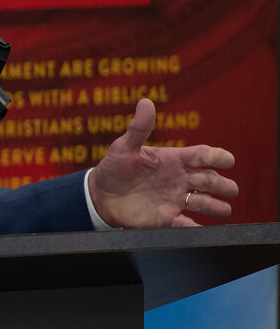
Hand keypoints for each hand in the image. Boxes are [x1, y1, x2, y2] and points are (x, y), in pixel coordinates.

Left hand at [88, 98, 237, 228]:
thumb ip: (138, 128)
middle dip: (221, 184)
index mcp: (172, 160)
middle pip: (207, 180)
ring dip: (215, 206)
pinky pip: (185, 225)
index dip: (216, 156)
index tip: (228, 159)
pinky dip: (194, 228)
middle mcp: (178, 180)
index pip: (200, 156)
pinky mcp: (166, 219)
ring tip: (224, 209)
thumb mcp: (124, 146)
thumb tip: (146, 101)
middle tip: (230, 189)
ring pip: (203, 203)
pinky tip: (201, 229)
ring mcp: (174, 199)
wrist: (100, 195)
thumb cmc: (114, 167)